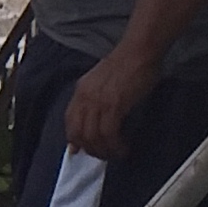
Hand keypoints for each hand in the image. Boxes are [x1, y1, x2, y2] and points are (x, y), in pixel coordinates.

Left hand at [62, 44, 156, 162]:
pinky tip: (123, 147)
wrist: (138, 51)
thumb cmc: (126, 64)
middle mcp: (85, 97)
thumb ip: (94, 98)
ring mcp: (98, 102)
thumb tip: (93, 118)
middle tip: (104, 155)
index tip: (80, 151)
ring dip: (105, 150)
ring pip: (93, 137)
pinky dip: (115, 145)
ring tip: (116, 153)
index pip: (69, 121)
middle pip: (79, 133)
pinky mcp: (113, 105)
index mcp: (80, 91)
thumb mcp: (101, 80)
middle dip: (91, 149)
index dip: (74, 138)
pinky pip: (108, 133)